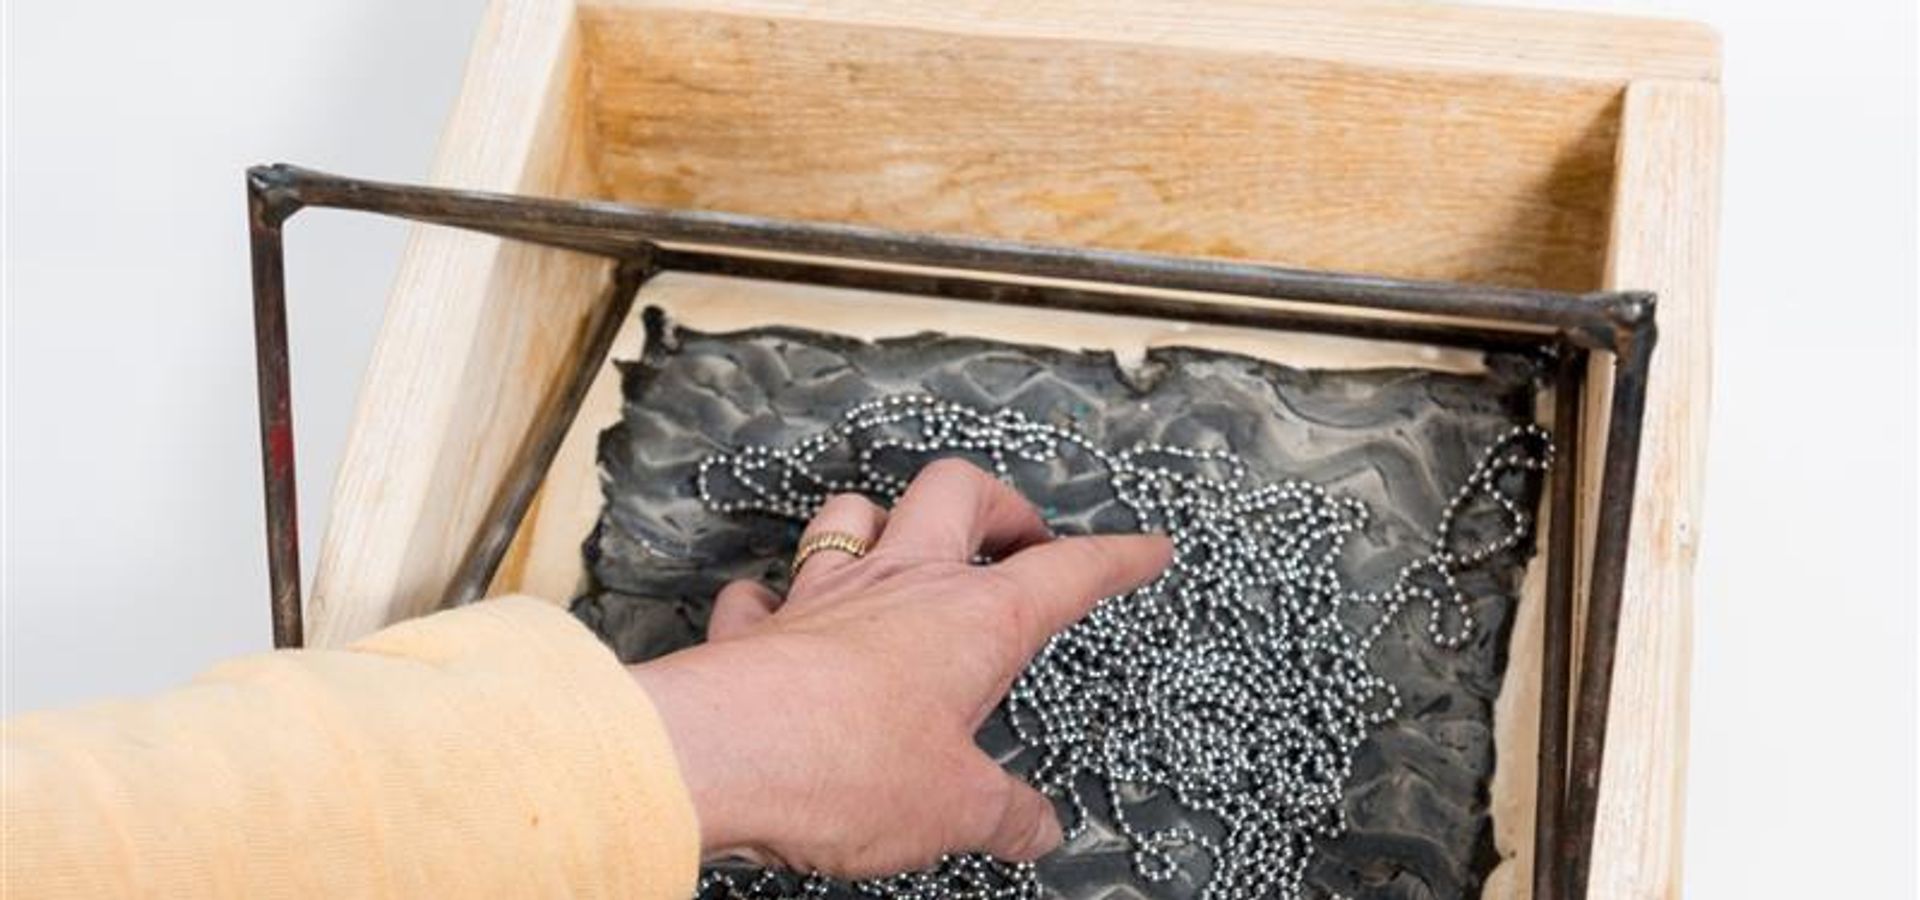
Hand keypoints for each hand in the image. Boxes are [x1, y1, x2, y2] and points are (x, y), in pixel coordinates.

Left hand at [630, 458, 1172, 877]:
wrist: (718, 756)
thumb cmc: (846, 769)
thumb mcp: (955, 811)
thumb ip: (1006, 817)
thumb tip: (1038, 830)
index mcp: (974, 620)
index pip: (1068, 572)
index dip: (1116, 558)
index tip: (1147, 549)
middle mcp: (902, 585)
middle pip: (959, 492)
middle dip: (999, 504)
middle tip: (1018, 538)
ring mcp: (823, 596)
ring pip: (856, 513)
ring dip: (884, 521)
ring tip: (902, 552)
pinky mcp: (756, 627)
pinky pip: (762, 589)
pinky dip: (774, 596)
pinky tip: (780, 615)